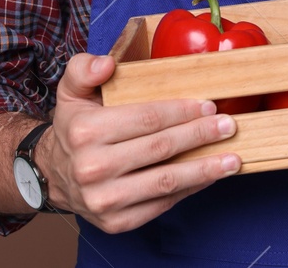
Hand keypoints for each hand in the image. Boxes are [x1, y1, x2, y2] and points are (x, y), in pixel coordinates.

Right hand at [40, 52, 242, 232]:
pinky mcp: (117, 222)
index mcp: (85, 131)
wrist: (55, 175)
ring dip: (205, 169)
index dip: (182, 112)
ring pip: (166, 181)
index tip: (208, 105)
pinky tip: (208, 176)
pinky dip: (190, 190)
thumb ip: (84, 69)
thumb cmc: (74, 127)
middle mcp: (92, 168)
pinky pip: (162, 204)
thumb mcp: (72, 91)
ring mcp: (105, 199)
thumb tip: (107, 64)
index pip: (147, 118)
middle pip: (161, 148)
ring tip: (232, 159)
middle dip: (200, 135)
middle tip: (228, 126)